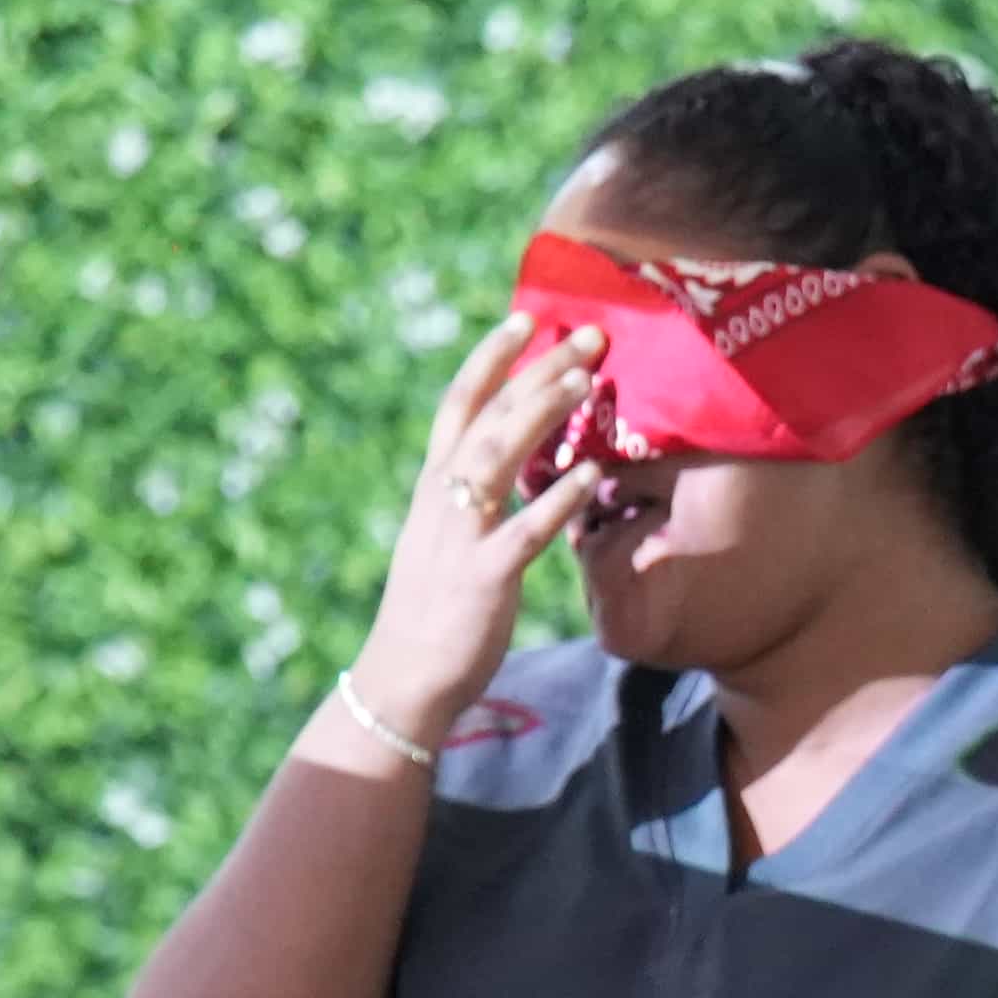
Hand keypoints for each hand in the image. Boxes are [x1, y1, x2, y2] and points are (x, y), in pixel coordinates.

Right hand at [347, 307, 609, 742]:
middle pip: (489, 416)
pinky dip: (558, 501)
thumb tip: (507, 469)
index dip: (490, 358)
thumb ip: (472, 500)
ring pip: (500, 457)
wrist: (405, 678)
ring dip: (543, 414)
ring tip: (585, 380)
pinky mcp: (484, 578)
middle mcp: (443, 498)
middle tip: (586, 335)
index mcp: (434, 486)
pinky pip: (525, 532)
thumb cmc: (435, 612)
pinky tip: (592, 474)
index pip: (459, 403)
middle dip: (537, 371)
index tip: (525, 318)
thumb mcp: (448, 540)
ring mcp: (461, 535)